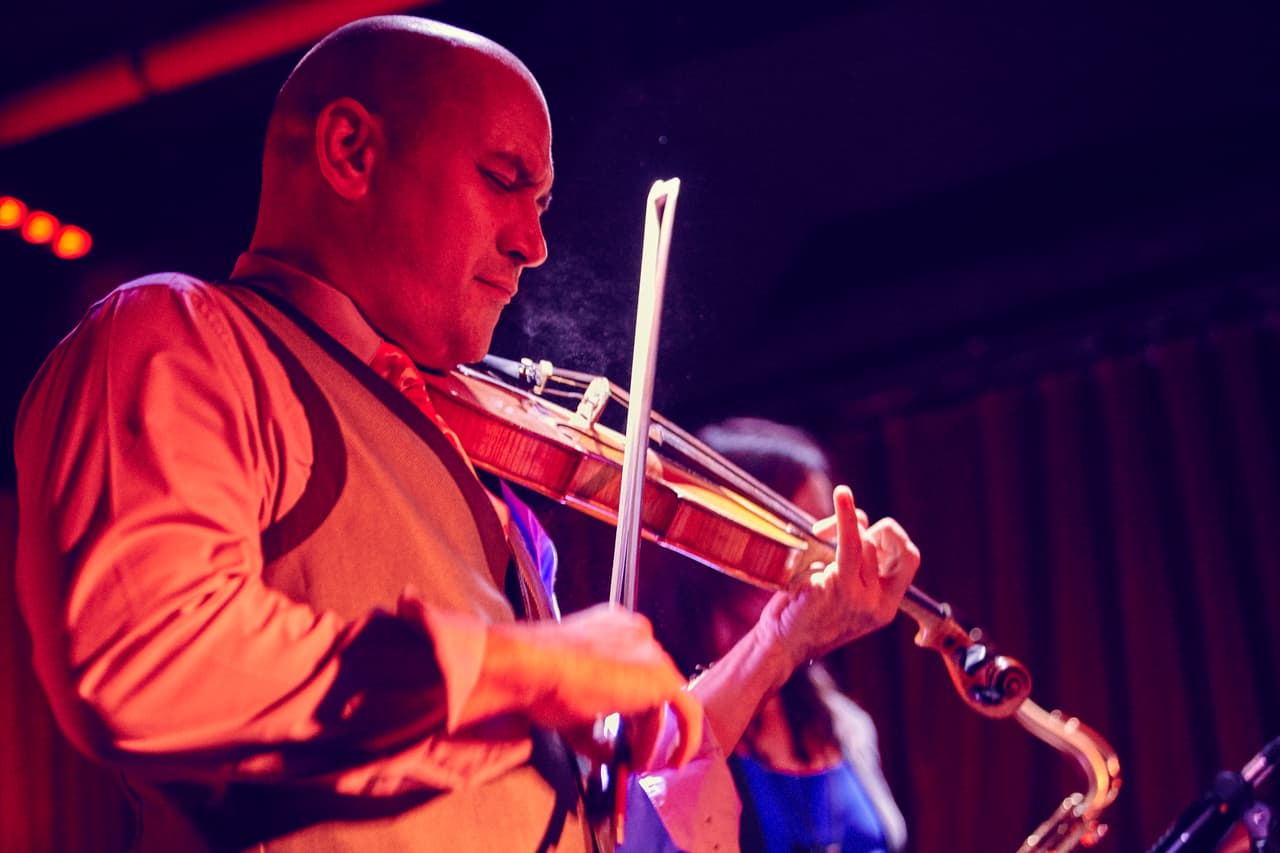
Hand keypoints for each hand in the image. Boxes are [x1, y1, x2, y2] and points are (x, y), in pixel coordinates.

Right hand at [469, 604, 702, 767]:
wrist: (533, 668)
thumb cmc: (539, 680)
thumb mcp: (570, 703)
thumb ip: (594, 725)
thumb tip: (606, 756)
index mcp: (613, 629)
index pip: (631, 671)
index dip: (628, 708)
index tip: (620, 733)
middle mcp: (637, 634)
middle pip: (647, 686)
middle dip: (639, 725)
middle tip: (628, 755)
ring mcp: (651, 652)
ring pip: (661, 701)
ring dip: (649, 737)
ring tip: (636, 763)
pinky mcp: (662, 677)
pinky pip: (687, 710)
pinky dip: (686, 737)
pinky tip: (676, 760)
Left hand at [762, 485, 918, 667]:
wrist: (781, 644)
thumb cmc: (811, 616)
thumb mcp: (850, 599)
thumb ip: (863, 570)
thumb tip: (861, 523)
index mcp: (885, 606)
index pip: (910, 559)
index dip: (895, 536)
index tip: (871, 529)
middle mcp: (875, 603)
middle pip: (877, 543)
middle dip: (857, 523)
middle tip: (833, 528)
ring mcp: (853, 597)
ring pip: (859, 542)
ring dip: (837, 526)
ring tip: (818, 533)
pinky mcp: (829, 590)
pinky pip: (835, 548)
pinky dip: (832, 526)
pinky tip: (828, 517)